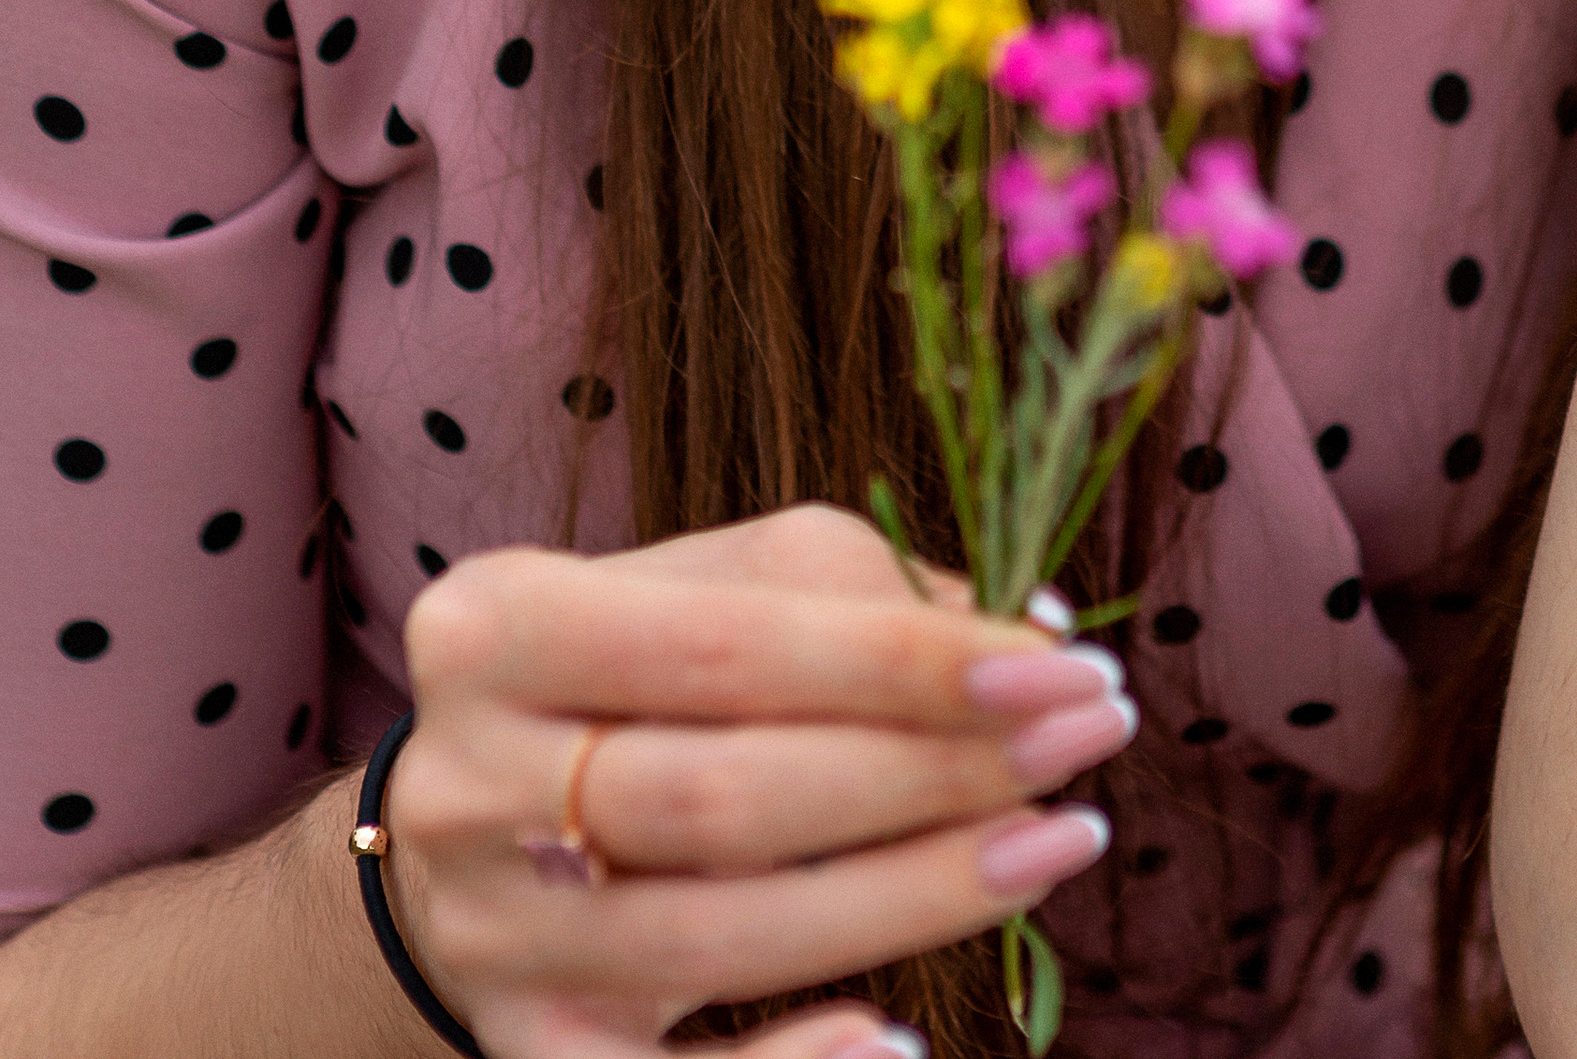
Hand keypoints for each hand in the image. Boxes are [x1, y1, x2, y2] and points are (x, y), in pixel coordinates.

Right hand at [387, 504, 1135, 1056]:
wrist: (470, 828)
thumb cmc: (631, 674)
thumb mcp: (707, 586)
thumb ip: (854, 590)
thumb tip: (1029, 635)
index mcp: (498, 626)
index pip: (730, 642)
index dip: (905, 661)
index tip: (1060, 665)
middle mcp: (468, 783)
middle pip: (733, 796)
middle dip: (934, 772)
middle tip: (1085, 743)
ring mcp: (492, 936)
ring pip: (725, 934)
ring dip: (916, 897)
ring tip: (1058, 843)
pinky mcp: (528, 1051)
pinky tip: (901, 1041)